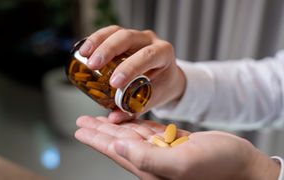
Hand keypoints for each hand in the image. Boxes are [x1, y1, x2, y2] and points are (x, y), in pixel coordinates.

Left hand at [75, 116, 280, 179]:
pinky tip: (126, 119)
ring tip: (98, 119)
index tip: (80, 129)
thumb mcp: (180, 164)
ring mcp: (161, 150)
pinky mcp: (172, 141)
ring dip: (112, 126)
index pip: (114, 150)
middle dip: (98, 131)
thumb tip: (117, 147)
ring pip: (129, 135)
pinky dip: (133, 123)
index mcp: (149, 166)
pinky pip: (146, 130)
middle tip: (82, 121)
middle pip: (117, 142)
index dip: (95, 139)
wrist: (241, 164)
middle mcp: (151, 159)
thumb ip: (146, 158)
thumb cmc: (217, 166)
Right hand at [79, 25, 185, 122]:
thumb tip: (113, 118)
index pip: (147, 56)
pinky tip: (85, 49)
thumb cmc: (162, 87)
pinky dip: (96, 38)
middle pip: (128, 37)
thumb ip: (135, 109)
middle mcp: (151, 40)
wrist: (168, 76)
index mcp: (163, 54)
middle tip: (93, 65)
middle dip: (109, 50)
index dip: (130, 67)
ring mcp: (137, 36)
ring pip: (117, 31)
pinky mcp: (125, 36)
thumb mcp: (153, 98)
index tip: (114, 83)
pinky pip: (110, 32)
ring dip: (98, 41)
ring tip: (84, 54)